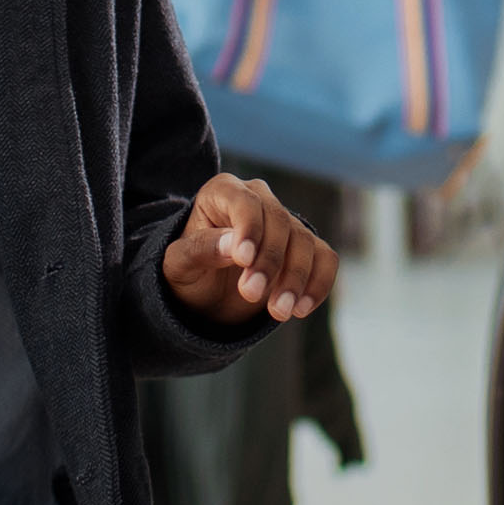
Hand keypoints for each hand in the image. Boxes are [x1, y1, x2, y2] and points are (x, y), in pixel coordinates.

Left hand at [161, 172, 336, 326]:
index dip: (248, 228)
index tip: (243, 260)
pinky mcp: (306, 247)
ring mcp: (285, 222)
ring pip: (304, 241)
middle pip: (278, 221)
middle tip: (251, 295)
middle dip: (269, 261)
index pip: (244, 201)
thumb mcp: (178, 265)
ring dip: (294, 279)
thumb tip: (232, 245)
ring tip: (278, 312)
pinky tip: (301, 308)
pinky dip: (318, 283)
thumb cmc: (189, 271)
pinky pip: (325, 258)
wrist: (207, 294)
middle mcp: (259, 198)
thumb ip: (200, 250)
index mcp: (223, 191)